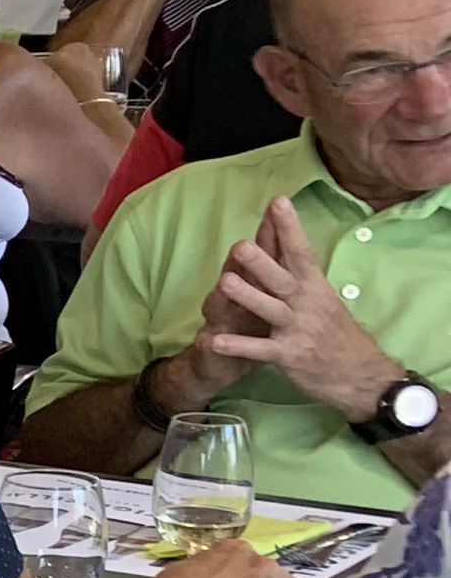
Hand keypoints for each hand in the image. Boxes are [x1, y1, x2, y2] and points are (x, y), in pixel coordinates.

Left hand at [199, 197, 392, 413]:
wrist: (362, 376)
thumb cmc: (336, 334)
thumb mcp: (323, 299)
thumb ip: (301, 275)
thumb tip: (286, 241)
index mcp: (315, 287)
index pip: (301, 251)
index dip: (290, 227)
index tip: (279, 201)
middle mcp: (307, 304)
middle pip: (282, 278)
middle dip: (262, 262)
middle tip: (241, 244)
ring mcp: (297, 329)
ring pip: (269, 310)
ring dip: (247, 296)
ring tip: (224, 282)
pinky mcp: (289, 355)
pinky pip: (259, 350)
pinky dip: (238, 346)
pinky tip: (214, 341)